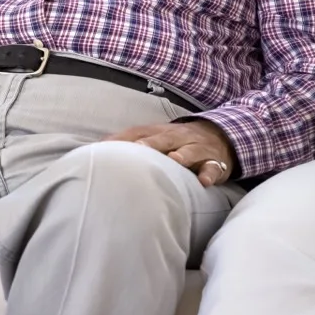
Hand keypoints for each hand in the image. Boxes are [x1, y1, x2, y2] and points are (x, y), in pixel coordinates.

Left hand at [105, 119, 236, 186]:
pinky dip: (209, 173)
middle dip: (151, 144)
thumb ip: (130, 146)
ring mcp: (197, 149)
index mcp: (159, 133)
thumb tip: (94, 154)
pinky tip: (203, 181)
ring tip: (175, 160)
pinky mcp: (214, 162)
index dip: (122, 139)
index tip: (104, 149)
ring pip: (190, 150)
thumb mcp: (155, 139)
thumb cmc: (177, 142)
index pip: (138, 133)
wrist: (220, 135)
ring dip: (182, 155)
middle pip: (163, 139)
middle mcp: (177, 138)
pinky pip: (213, 167)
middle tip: (138, 150)